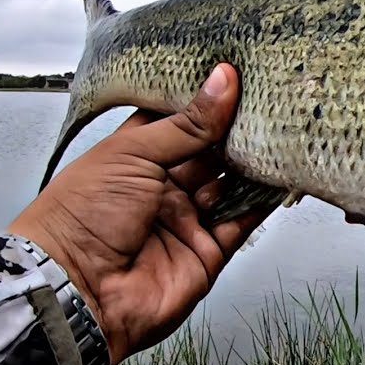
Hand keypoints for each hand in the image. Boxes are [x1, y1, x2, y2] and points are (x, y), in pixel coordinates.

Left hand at [8, 64, 269, 364]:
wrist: (79, 290)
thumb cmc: (83, 215)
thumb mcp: (133, 153)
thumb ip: (187, 123)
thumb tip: (223, 81)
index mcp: (135, 156)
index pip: (180, 120)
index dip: (207, 100)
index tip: (239, 75)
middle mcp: (163, 186)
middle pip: (212, 152)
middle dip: (238, 130)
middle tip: (271, 102)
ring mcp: (188, 219)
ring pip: (233, 184)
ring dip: (256, 163)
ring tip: (285, 132)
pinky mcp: (210, 250)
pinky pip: (244, 220)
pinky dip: (264, 200)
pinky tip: (285, 175)